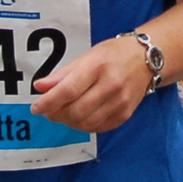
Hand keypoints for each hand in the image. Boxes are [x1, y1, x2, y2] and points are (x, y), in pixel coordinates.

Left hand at [31, 34, 150, 133]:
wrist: (146, 58)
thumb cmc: (114, 54)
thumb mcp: (87, 56)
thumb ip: (62, 74)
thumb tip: (39, 87)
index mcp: (98, 66)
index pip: (68, 90)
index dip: (48, 102)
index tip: (36, 108)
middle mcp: (111, 85)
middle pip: (75, 111)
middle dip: (56, 114)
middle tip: (48, 111)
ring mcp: (120, 102)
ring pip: (85, 123)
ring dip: (68, 122)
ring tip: (63, 113)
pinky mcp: (125, 114)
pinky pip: (97, 127)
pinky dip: (83, 125)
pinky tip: (79, 116)